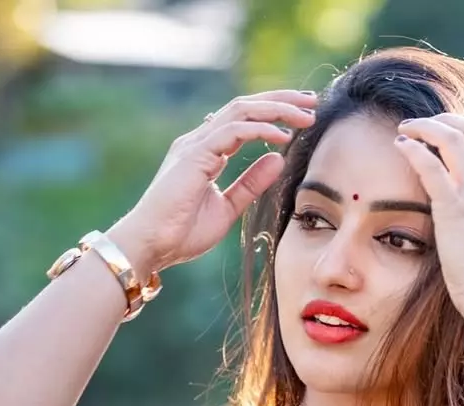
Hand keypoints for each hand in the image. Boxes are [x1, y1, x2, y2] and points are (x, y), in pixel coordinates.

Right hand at [108, 90, 317, 275]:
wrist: (151, 246)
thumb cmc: (181, 233)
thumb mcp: (227, 208)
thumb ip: (250, 184)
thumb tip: (278, 160)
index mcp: (206, 151)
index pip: (244, 120)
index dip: (274, 113)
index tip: (303, 116)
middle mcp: (200, 141)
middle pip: (245, 106)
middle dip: (281, 100)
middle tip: (312, 100)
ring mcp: (196, 145)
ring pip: (241, 111)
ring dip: (276, 109)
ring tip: (305, 115)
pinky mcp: (194, 155)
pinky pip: (233, 131)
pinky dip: (260, 130)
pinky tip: (283, 136)